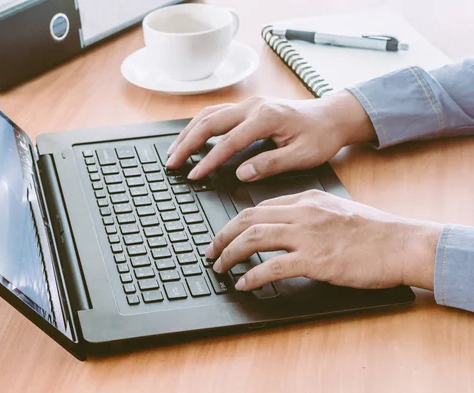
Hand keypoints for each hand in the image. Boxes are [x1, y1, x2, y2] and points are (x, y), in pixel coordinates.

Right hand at [166, 91, 375, 180]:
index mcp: (266, 118)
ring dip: (188, 132)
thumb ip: (270, 164)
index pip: (228, 142)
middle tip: (172, 163)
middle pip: (210, 122)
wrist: (333, 116)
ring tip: (174, 151)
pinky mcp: (249, 106)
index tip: (194, 175)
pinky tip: (190, 137)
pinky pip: (217, 113)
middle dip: (187, 143)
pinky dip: (199, 125)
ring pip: (209, 114)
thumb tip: (242, 174)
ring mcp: (249, 104)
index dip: (208, 160)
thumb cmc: (321, 136)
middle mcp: (254, 106)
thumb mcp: (302, 155)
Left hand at [204, 190, 442, 291]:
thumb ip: (308, 214)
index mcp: (307, 199)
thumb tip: (283, 226)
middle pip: (248, 219)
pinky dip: (252, 276)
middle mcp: (302, 213)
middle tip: (212, 250)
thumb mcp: (337, 210)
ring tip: (220, 266)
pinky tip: (244, 284)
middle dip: (223, 235)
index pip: (260, 207)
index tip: (227, 234)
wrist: (402, 244)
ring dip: (230, 254)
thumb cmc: (374, 231)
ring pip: (253, 238)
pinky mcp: (315, 260)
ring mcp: (307, 235)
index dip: (238, 222)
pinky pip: (272, 267)